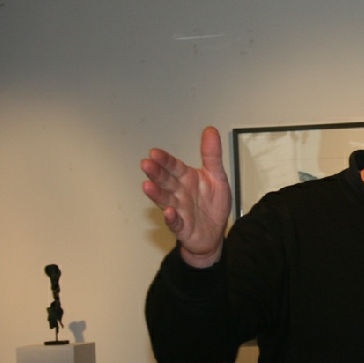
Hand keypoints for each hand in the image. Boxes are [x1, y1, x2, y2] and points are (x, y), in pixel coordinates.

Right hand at [141, 127, 230, 266]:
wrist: (215, 233)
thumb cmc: (212, 205)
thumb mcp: (217, 177)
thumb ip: (212, 155)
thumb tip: (210, 130)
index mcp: (187, 179)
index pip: (174, 167)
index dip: (165, 160)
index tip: (155, 153)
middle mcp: (179, 193)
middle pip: (166, 181)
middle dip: (156, 173)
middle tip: (146, 164)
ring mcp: (179, 210)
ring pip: (165, 200)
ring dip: (156, 194)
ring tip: (148, 186)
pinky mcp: (182, 227)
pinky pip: (175, 223)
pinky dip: (171, 218)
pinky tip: (168, 212)